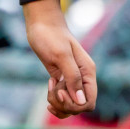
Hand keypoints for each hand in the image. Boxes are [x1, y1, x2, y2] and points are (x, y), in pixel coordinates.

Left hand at [23, 0, 96, 118]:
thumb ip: (73, 77)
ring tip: (49, 88)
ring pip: (70, 103)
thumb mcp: (61, 55)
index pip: (89, 102)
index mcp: (88, 73)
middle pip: (79, 105)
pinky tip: (49, 85)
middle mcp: (83, 78)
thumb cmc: (50, 35)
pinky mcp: (62, 77)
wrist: (41, 23)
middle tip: (52, 90)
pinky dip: (55, 97)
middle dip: (64, 104)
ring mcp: (72, 78)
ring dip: (58, 103)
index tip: (60, 93)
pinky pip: (63, 97)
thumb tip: (81, 101)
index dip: (75, 105)